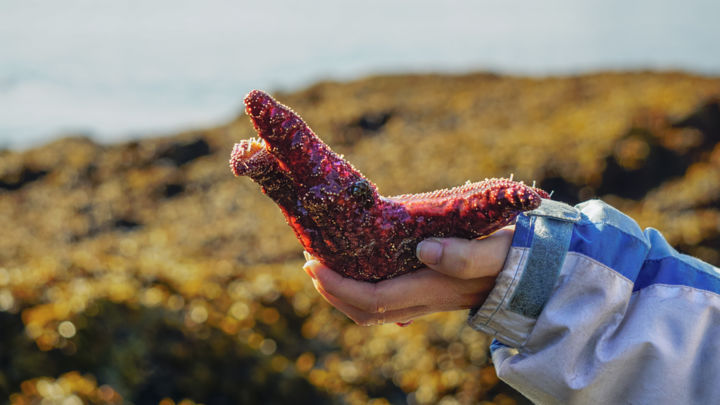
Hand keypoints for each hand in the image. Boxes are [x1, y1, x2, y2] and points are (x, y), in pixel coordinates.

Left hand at [302, 226, 514, 325]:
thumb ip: (465, 255)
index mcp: (434, 290)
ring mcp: (425, 300)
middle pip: (366, 311)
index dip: (338, 287)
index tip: (313, 264)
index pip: (374, 298)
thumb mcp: (495, 249)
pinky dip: (360, 287)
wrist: (534, 271)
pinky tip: (354, 266)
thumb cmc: (515, 255)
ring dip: (342, 292)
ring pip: (373, 309)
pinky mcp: (428, 291)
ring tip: (324, 264)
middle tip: (310, 262)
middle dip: (332, 291)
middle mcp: (425, 300)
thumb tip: (424, 251)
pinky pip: (385, 298)